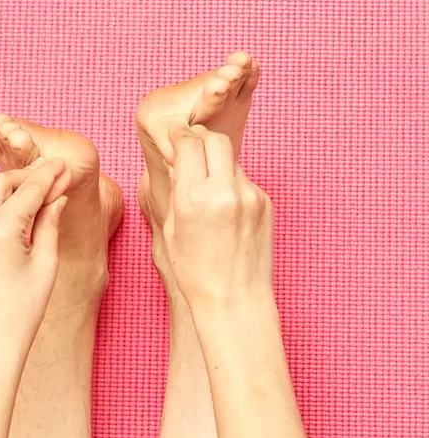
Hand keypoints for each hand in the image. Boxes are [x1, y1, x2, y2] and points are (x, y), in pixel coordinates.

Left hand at [0, 158, 70, 353]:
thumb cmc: (22, 311)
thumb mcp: (46, 263)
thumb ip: (50, 222)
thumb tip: (56, 197)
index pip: (29, 189)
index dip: (49, 175)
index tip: (64, 166)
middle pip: (2, 182)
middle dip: (27, 177)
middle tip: (53, 178)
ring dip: (12, 189)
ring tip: (39, 194)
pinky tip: (18, 212)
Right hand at [163, 124, 273, 312]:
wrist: (236, 300)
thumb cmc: (196, 273)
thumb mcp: (171, 229)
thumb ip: (176, 190)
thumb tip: (179, 161)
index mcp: (194, 198)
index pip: (188, 143)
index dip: (179, 137)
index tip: (175, 139)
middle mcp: (224, 192)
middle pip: (215, 139)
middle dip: (201, 140)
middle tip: (193, 150)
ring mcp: (249, 196)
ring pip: (231, 159)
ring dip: (217, 163)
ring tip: (209, 188)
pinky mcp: (265, 203)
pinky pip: (244, 180)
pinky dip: (232, 184)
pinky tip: (226, 208)